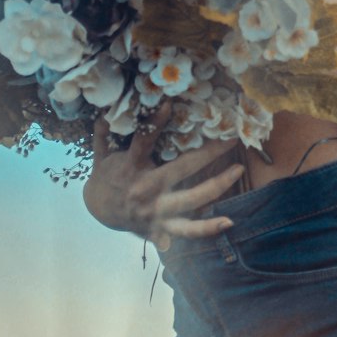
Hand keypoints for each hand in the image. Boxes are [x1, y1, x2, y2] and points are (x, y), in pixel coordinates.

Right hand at [83, 106, 245, 247]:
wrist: (98, 212)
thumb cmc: (105, 177)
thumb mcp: (101, 154)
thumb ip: (104, 134)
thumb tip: (105, 112)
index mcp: (130, 168)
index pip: (143, 142)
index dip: (155, 123)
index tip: (169, 105)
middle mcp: (145, 189)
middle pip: (181, 170)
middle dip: (208, 154)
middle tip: (231, 140)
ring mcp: (155, 211)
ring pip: (191, 200)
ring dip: (217, 185)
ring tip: (238, 170)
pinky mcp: (161, 228)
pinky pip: (188, 230)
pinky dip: (207, 229)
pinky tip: (228, 222)